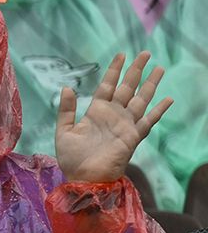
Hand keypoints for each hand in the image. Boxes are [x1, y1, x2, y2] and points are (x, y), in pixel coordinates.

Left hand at [56, 51, 171, 184]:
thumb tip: (66, 87)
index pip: (107, 86)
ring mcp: (125, 125)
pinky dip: (159, 111)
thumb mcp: (64, 132)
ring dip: (150, 84)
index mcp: (96, 112)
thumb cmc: (72, 159)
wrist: (83, 179)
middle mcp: (113, 115)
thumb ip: (66, 110)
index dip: (114, 71)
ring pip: (140, 99)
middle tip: (146, 53)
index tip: (121, 55)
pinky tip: (168, 99)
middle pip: (127, 88)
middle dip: (136, 71)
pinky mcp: (133, 137)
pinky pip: (148, 121)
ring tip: (160, 68)